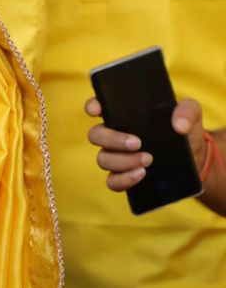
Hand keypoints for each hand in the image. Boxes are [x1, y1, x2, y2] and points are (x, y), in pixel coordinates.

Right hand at [85, 94, 204, 190]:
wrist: (195, 156)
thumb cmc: (185, 128)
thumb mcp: (190, 113)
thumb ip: (187, 111)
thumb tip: (178, 125)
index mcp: (124, 114)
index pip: (99, 106)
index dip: (92, 106)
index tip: (96, 109)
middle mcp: (115, 134)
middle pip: (96, 135)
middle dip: (113, 139)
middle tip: (138, 143)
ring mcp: (117, 156)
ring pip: (103, 159)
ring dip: (123, 161)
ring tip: (148, 160)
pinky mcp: (124, 176)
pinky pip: (112, 181)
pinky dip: (124, 179)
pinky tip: (141, 174)